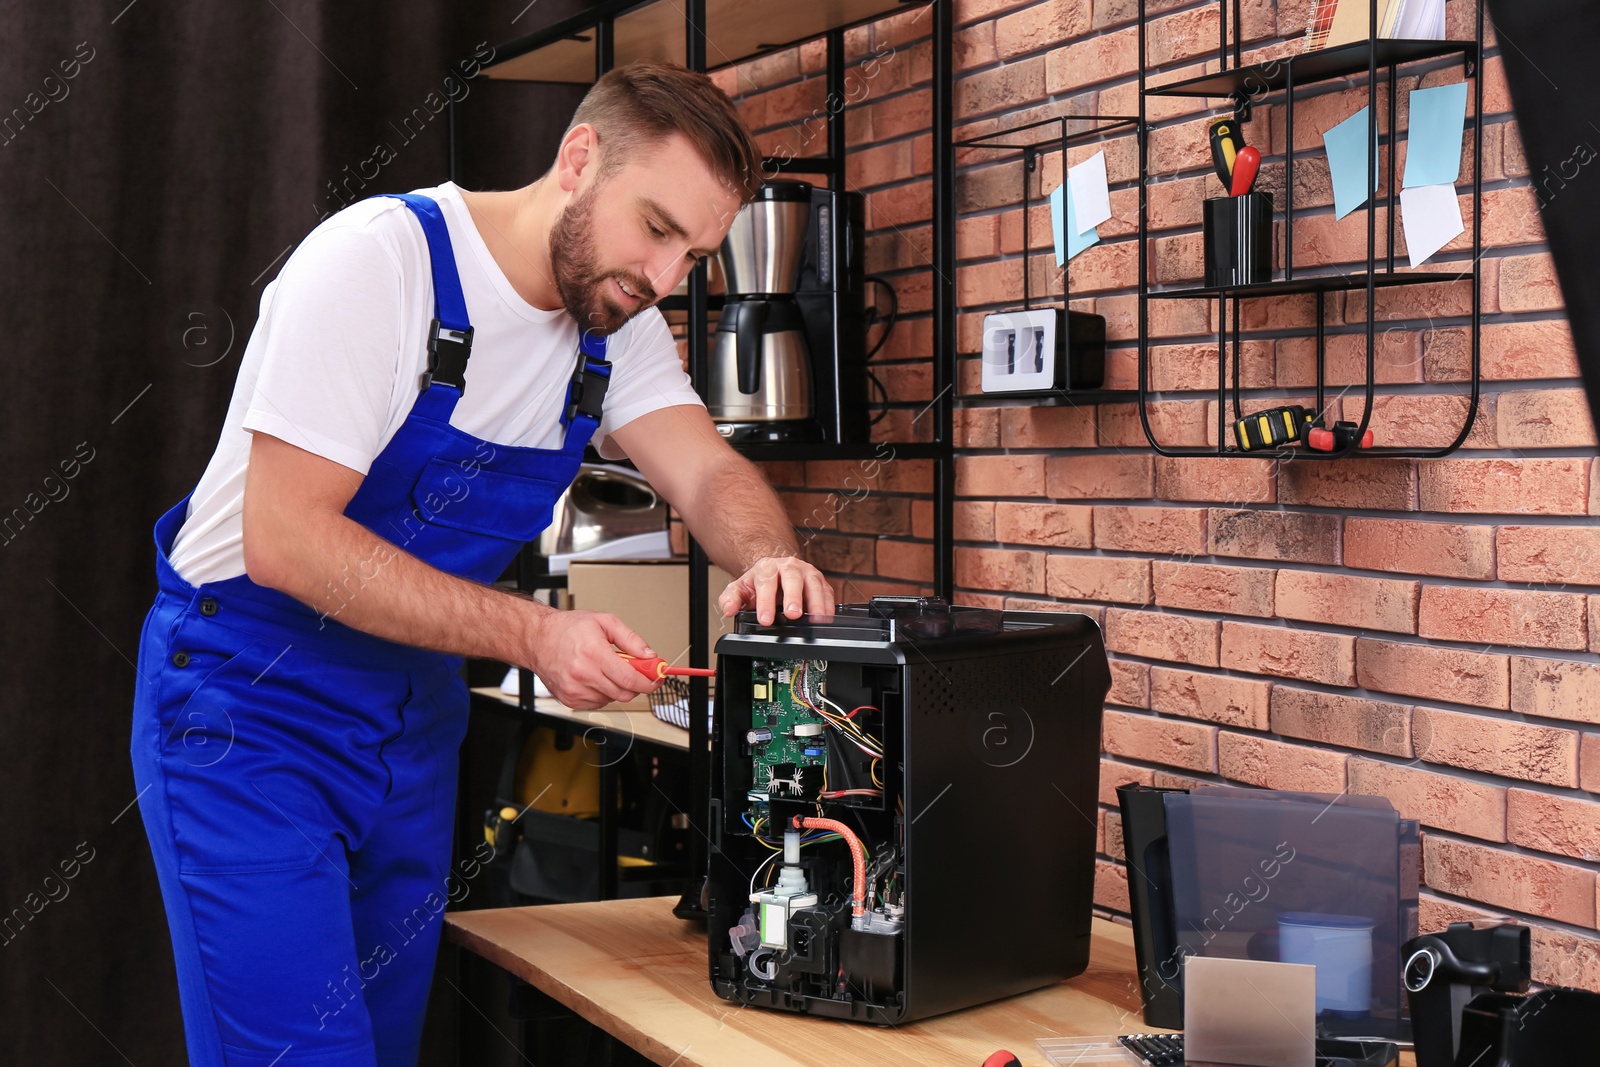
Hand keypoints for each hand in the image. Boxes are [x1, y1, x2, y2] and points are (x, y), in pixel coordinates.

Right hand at [523, 609, 658, 710]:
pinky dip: (603, 692)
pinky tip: (595, 677)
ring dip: (617, 687)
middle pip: (624, 693)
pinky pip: (598, 703)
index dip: (648, 682)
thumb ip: (631, 640)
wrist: (537, 639)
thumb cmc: (567, 629)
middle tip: (636, 672)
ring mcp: (575, 691)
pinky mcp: (570, 700)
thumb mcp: (604, 622)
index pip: (629, 679)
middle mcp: (583, 675)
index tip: (656, 679)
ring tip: (606, 668)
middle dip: (636, 685)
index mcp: (593, 654)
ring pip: (612, 699)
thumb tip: (649, 655)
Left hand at [718, 556, 835, 624]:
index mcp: (768, 567)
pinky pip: (827, 593)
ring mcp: (807, 573)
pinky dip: (828, 606)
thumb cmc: (759, 582)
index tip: (765, 619)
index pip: (766, 582)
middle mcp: (789, 567)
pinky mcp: (821, 582)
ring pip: (814, 584)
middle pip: (793, 578)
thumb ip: (731, 599)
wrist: (775, 571)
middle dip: (794, 597)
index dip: (766, 602)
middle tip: (793, 615)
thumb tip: (729, 610)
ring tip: (816, 620)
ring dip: (816, 602)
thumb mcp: (740, 589)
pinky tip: (826, 619)